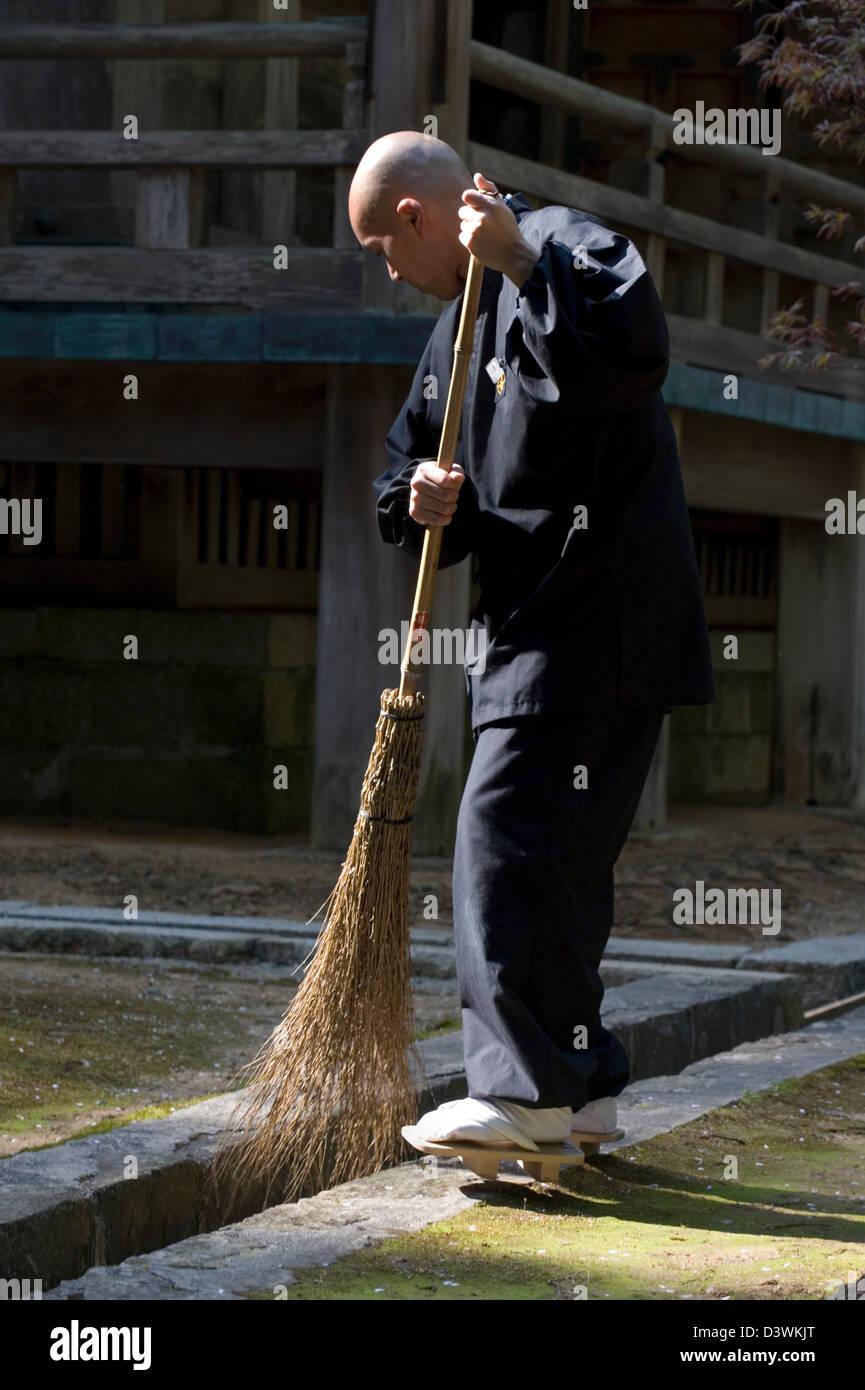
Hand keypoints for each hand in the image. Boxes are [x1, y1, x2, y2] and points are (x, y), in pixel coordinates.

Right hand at [409, 460, 464, 526]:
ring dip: (452, 508)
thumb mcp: (450, 471)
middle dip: (455, 497)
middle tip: (453, 495)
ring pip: (444, 509)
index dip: (455, 485)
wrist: (425, 489)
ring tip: (449, 504)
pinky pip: (437, 520)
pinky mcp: (415, 512)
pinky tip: (445, 514)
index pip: (445, 480)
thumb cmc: (441, 478)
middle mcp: (416, 483)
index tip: (454, 485)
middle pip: (446, 496)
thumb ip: (456, 472)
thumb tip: (459, 477)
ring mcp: (414, 498)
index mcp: (424, 470)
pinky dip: (446, 519)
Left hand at [459, 173, 538, 287]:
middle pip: (462, 211)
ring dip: (470, 228)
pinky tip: (481, 241)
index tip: (475, 206)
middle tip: (483, 223)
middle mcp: (480, 217)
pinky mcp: (470, 244)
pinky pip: (462, 236)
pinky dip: (469, 239)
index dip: (470, 200)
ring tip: (484, 233)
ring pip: (463, 224)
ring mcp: (474, 231)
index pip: (467, 196)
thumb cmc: (507, 227)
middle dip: (470, 216)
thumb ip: (488, 189)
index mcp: (489, 205)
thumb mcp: (502, 205)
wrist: (512, 253)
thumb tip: (476, 176)